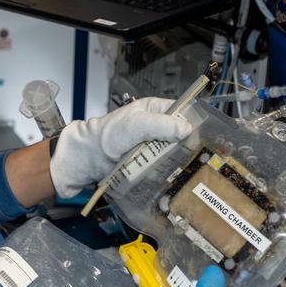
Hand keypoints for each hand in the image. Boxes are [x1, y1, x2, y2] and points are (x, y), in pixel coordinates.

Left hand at [48, 98, 193, 197]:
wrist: (85, 159)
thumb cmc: (105, 136)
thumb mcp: (135, 125)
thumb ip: (161, 124)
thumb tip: (186, 128)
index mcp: (154, 109)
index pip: (182, 111)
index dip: (192, 123)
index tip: (200, 138)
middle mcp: (155, 126)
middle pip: (181, 135)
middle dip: (186, 146)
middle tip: (192, 158)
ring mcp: (150, 145)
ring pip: (174, 152)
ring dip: (176, 161)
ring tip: (182, 170)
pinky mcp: (146, 162)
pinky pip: (162, 167)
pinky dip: (165, 172)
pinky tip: (169, 177)